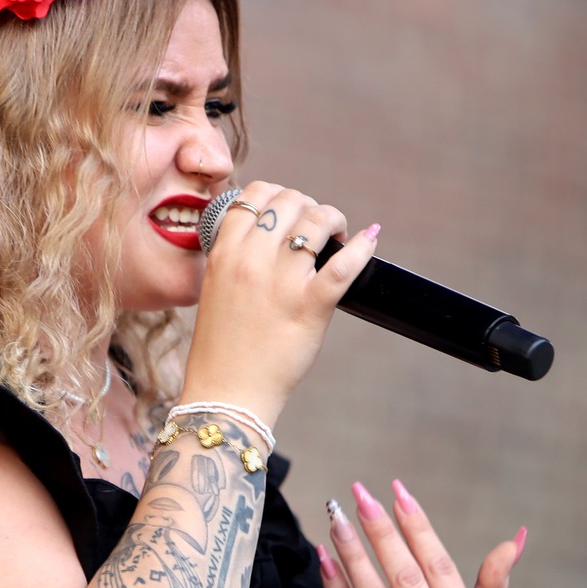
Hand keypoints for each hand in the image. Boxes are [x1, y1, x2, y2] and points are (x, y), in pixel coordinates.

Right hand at [180, 181, 378, 422]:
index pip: (255, 194)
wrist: (227, 393)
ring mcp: (282, 282)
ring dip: (333, 221)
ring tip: (337, 239)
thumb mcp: (215, 288)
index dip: (278, 194)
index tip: (290, 213)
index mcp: (224, 252)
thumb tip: (272, 233)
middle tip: (317, 230)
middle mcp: (251, 260)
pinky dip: (363, 247)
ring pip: (317, 221)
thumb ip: (237, 256)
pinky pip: (344, 264)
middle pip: (290, 201)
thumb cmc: (222, 347)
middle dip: (309, 208)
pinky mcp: (310, 306)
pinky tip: (370, 239)